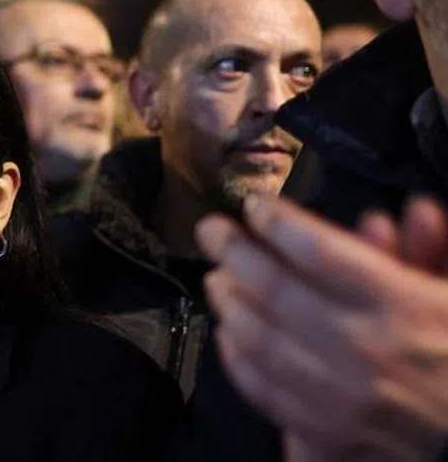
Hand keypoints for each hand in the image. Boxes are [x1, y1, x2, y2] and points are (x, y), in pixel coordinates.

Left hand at [196, 195, 447, 460]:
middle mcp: (367, 349)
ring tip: (217, 277)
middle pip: (275, 290)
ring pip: (260, 340)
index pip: (319, 252)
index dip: (278, 222)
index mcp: (404, 307)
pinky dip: (237, 358)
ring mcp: (343, 396)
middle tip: (212, 230)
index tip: (256, 205)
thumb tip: (412, 209)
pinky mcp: (329, 433)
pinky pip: (265, 391)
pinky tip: (228, 332)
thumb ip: (427, 254)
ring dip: (229, 302)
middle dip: (234, 252)